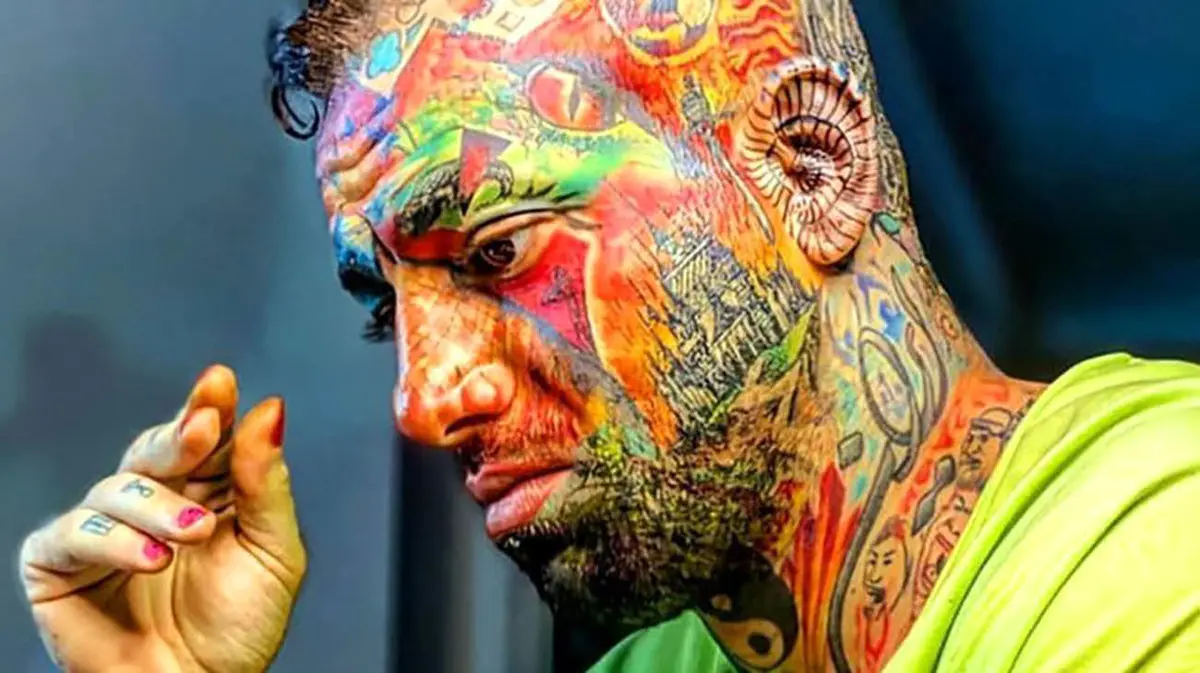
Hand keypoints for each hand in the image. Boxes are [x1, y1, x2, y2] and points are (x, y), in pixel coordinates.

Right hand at [19, 366, 306, 672]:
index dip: (210, 406)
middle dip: (179, 434)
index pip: (206, 436)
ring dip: (158, 505)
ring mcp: (106, 532)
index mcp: (208, 492)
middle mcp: (155, 503)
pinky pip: (73, 534)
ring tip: (193, 533)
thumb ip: (266, 482)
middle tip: (203, 430)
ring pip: (118, 486)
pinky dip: (112, 541)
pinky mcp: (60, 566)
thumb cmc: (238, 629)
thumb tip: (269, 412)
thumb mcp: (274, 551)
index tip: (221, 383)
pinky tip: (150, 559)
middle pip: (157, 449)